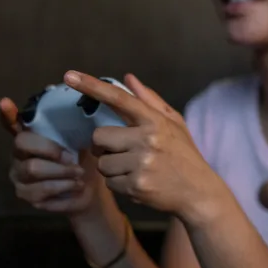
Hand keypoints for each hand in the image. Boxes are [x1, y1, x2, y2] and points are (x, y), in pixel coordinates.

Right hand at [0, 96, 103, 215]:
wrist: (89, 191)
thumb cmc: (82, 160)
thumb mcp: (82, 142)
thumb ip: (76, 127)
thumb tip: (85, 104)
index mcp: (32, 136)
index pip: (13, 123)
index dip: (8, 114)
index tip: (5, 101)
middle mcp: (19, 154)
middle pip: (22, 144)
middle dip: (51, 149)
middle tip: (73, 157)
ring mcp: (19, 175)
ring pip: (33, 169)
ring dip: (62, 171)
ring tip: (80, 174)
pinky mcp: (24, 194)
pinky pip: (39, 190)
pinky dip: (63, 187)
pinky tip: (76, 186)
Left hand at [62, 71, 229, 225]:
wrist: (198, 192)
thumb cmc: (184, 154)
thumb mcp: (174, 123)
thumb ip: (150, 100)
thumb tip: (128, 78)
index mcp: (155, 121)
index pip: (119, 99)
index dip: (92, 86)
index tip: (69, 76)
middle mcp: (147, 140)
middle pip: (99, 137)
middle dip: (105, 146)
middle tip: (123, 151)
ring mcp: (141, 164)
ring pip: (102, 163)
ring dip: (112, 167)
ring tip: (135, 169)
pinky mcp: (135, 186)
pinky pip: (109, 183)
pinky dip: (119, 184)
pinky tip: (138, 182)